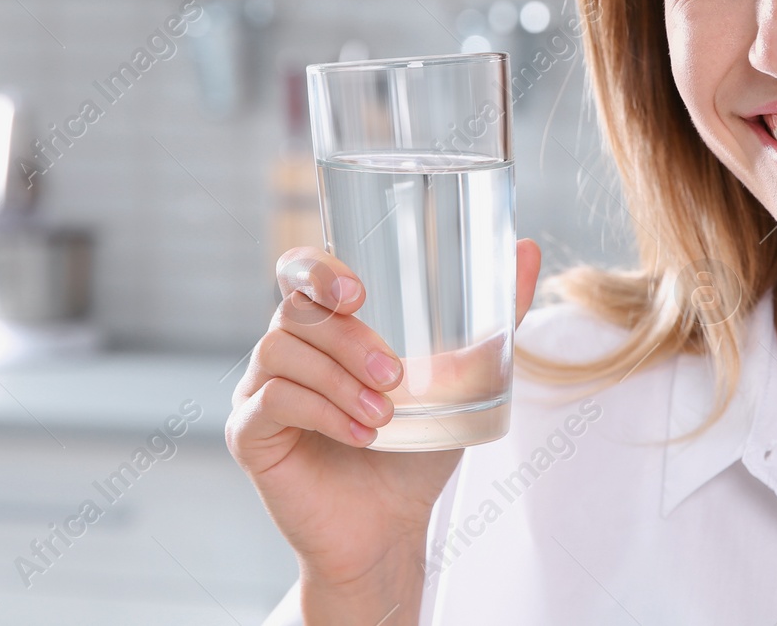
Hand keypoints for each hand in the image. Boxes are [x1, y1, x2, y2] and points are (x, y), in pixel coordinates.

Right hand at [227, 238, 542, 589]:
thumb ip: (496, 319)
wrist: (391, 526)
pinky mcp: (249, 432)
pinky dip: (321, 413)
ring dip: (339, 379)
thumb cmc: (418, 450)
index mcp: (326, 326)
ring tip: (384, 416)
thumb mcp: (466, 380)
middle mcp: (286, 349)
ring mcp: (260, 388)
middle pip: (296, 311)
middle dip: (349, 338)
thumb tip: (528, 250)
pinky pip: (271, 400)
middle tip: (395, 375)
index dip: (319, 269)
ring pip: (281, 351)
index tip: (359, 294)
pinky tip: (360, 436)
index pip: (300, 270)